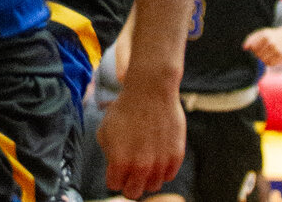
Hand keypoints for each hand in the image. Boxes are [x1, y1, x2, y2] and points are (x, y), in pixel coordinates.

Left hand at [97, 83, 184, 198]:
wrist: (150, 90)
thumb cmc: (125, 108)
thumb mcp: (105, 129)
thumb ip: (108, 153)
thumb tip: (114, 167)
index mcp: (119, 161)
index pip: (114, 185)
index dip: (113, 176)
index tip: (115, 168)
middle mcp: (140, 167)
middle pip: (133, 193)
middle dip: (129, 184)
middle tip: (129, 173)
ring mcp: (160, 163)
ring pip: (153, 186)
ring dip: (146, 177)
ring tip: (144, 161)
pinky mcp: (175, 157)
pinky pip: (168, 176)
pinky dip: (162, 169)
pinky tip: (156, 155)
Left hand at [243, 25, 281, 66]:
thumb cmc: (271, 35)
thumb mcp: (261, 33)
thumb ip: (251, 39)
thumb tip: (244, 48)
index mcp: (264, 35)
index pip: (253, 47)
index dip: (252, 50)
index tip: (254, 49)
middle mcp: (271, 42)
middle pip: (258, 54)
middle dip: (257, 55)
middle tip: (260, 52)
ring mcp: (277, 49)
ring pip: (264, 60)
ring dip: (262, 60)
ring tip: (264, 55)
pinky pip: (271, 63)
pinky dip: (268, 63)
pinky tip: (269, 58)